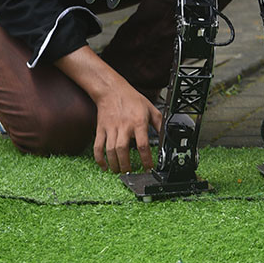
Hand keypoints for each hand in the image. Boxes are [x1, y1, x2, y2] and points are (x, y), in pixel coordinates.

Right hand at [54, 46, 163, 173]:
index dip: (146, 159)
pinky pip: (98, 146)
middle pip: (123, 150)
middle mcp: (124, 126)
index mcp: (138, 122)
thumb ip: (159, 124)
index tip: (148, 167)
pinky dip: (99, 158)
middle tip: (130, 172)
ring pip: (110, 150)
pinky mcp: (100, 129)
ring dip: (114, 164)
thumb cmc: (132, 99)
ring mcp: (111, 128)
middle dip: (126, 164)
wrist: (112, 90)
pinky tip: (104, 166)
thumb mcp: (151, 109)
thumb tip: (166, 136)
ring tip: (119, 171)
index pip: (143, 144)